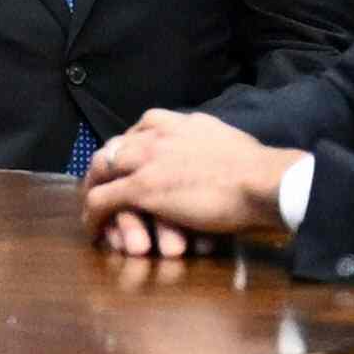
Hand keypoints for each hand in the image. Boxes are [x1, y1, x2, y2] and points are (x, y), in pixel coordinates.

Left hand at [82, 108, 292, 260]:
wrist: (261, 180)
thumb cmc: (256, 168)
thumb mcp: (227, 139)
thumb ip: (208, 141)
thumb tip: (213, 148)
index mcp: (177, 123)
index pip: (140, 129)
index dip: (130, 148)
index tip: (129, 162)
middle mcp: (155, 135)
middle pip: (114, 148)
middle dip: (104, 169)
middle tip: (100, 187)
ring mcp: (145, 160)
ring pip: (101, 171)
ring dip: (94, 192)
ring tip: (92, 210)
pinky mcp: (140, 189)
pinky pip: (102, 201)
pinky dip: (93, 216)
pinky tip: (94, 231)